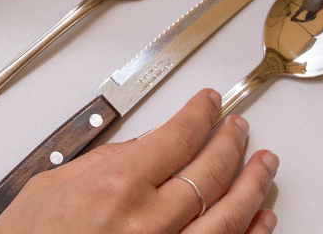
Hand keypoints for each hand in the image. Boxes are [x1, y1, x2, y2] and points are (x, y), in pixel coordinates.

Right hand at [0, 90, 277, 233]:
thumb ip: (105, 162)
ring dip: (251, 186)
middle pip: (209, 172)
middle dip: (230, 143)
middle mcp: (149, 220)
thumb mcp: (57, 181)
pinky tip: (261, 218)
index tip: (211, 103)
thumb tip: (143, 148)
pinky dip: (248, 233)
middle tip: (240, 127)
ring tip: (264, 166)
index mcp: (118, 183)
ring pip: (227, 215)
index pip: (179, 136)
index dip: (201, 114)